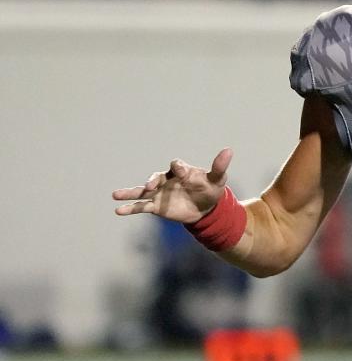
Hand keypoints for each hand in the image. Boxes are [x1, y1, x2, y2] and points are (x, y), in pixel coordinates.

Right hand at [112, 148, 232, 223]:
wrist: (206, 208)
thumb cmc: (211, 189)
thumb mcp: (217, 179)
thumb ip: (219, 166)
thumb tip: (229, 150)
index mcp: (182, 171)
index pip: (177, 166)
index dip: (178, 167)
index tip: (179, 170)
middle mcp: (167, 180)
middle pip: (155, 177)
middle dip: (152, 181)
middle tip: (149, 186)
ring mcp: (160, 193)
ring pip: (142, 191)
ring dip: (129, 193)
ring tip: (114, 195)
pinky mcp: (156, 206)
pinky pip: (141, 207)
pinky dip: (130, 208)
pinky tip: (118, 210)